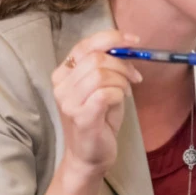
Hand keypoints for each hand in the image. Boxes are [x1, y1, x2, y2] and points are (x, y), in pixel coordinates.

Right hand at [51, 29, 141, 183]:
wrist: (90, 155)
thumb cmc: (99, 120)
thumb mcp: (103, 86)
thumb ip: (108, 66)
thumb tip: (127, 46)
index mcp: (63, 73)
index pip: (85, 45)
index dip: (112, 38)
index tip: (135, 41)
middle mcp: (61, 85)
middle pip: (96, 58)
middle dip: (123, 64)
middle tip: (134, 77)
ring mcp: (68, 101)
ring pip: (101, 74)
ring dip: (122, 80)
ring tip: (125, 91)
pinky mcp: (80, 116)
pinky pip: (106, 93)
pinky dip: (120, 94)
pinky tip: (120, 101)